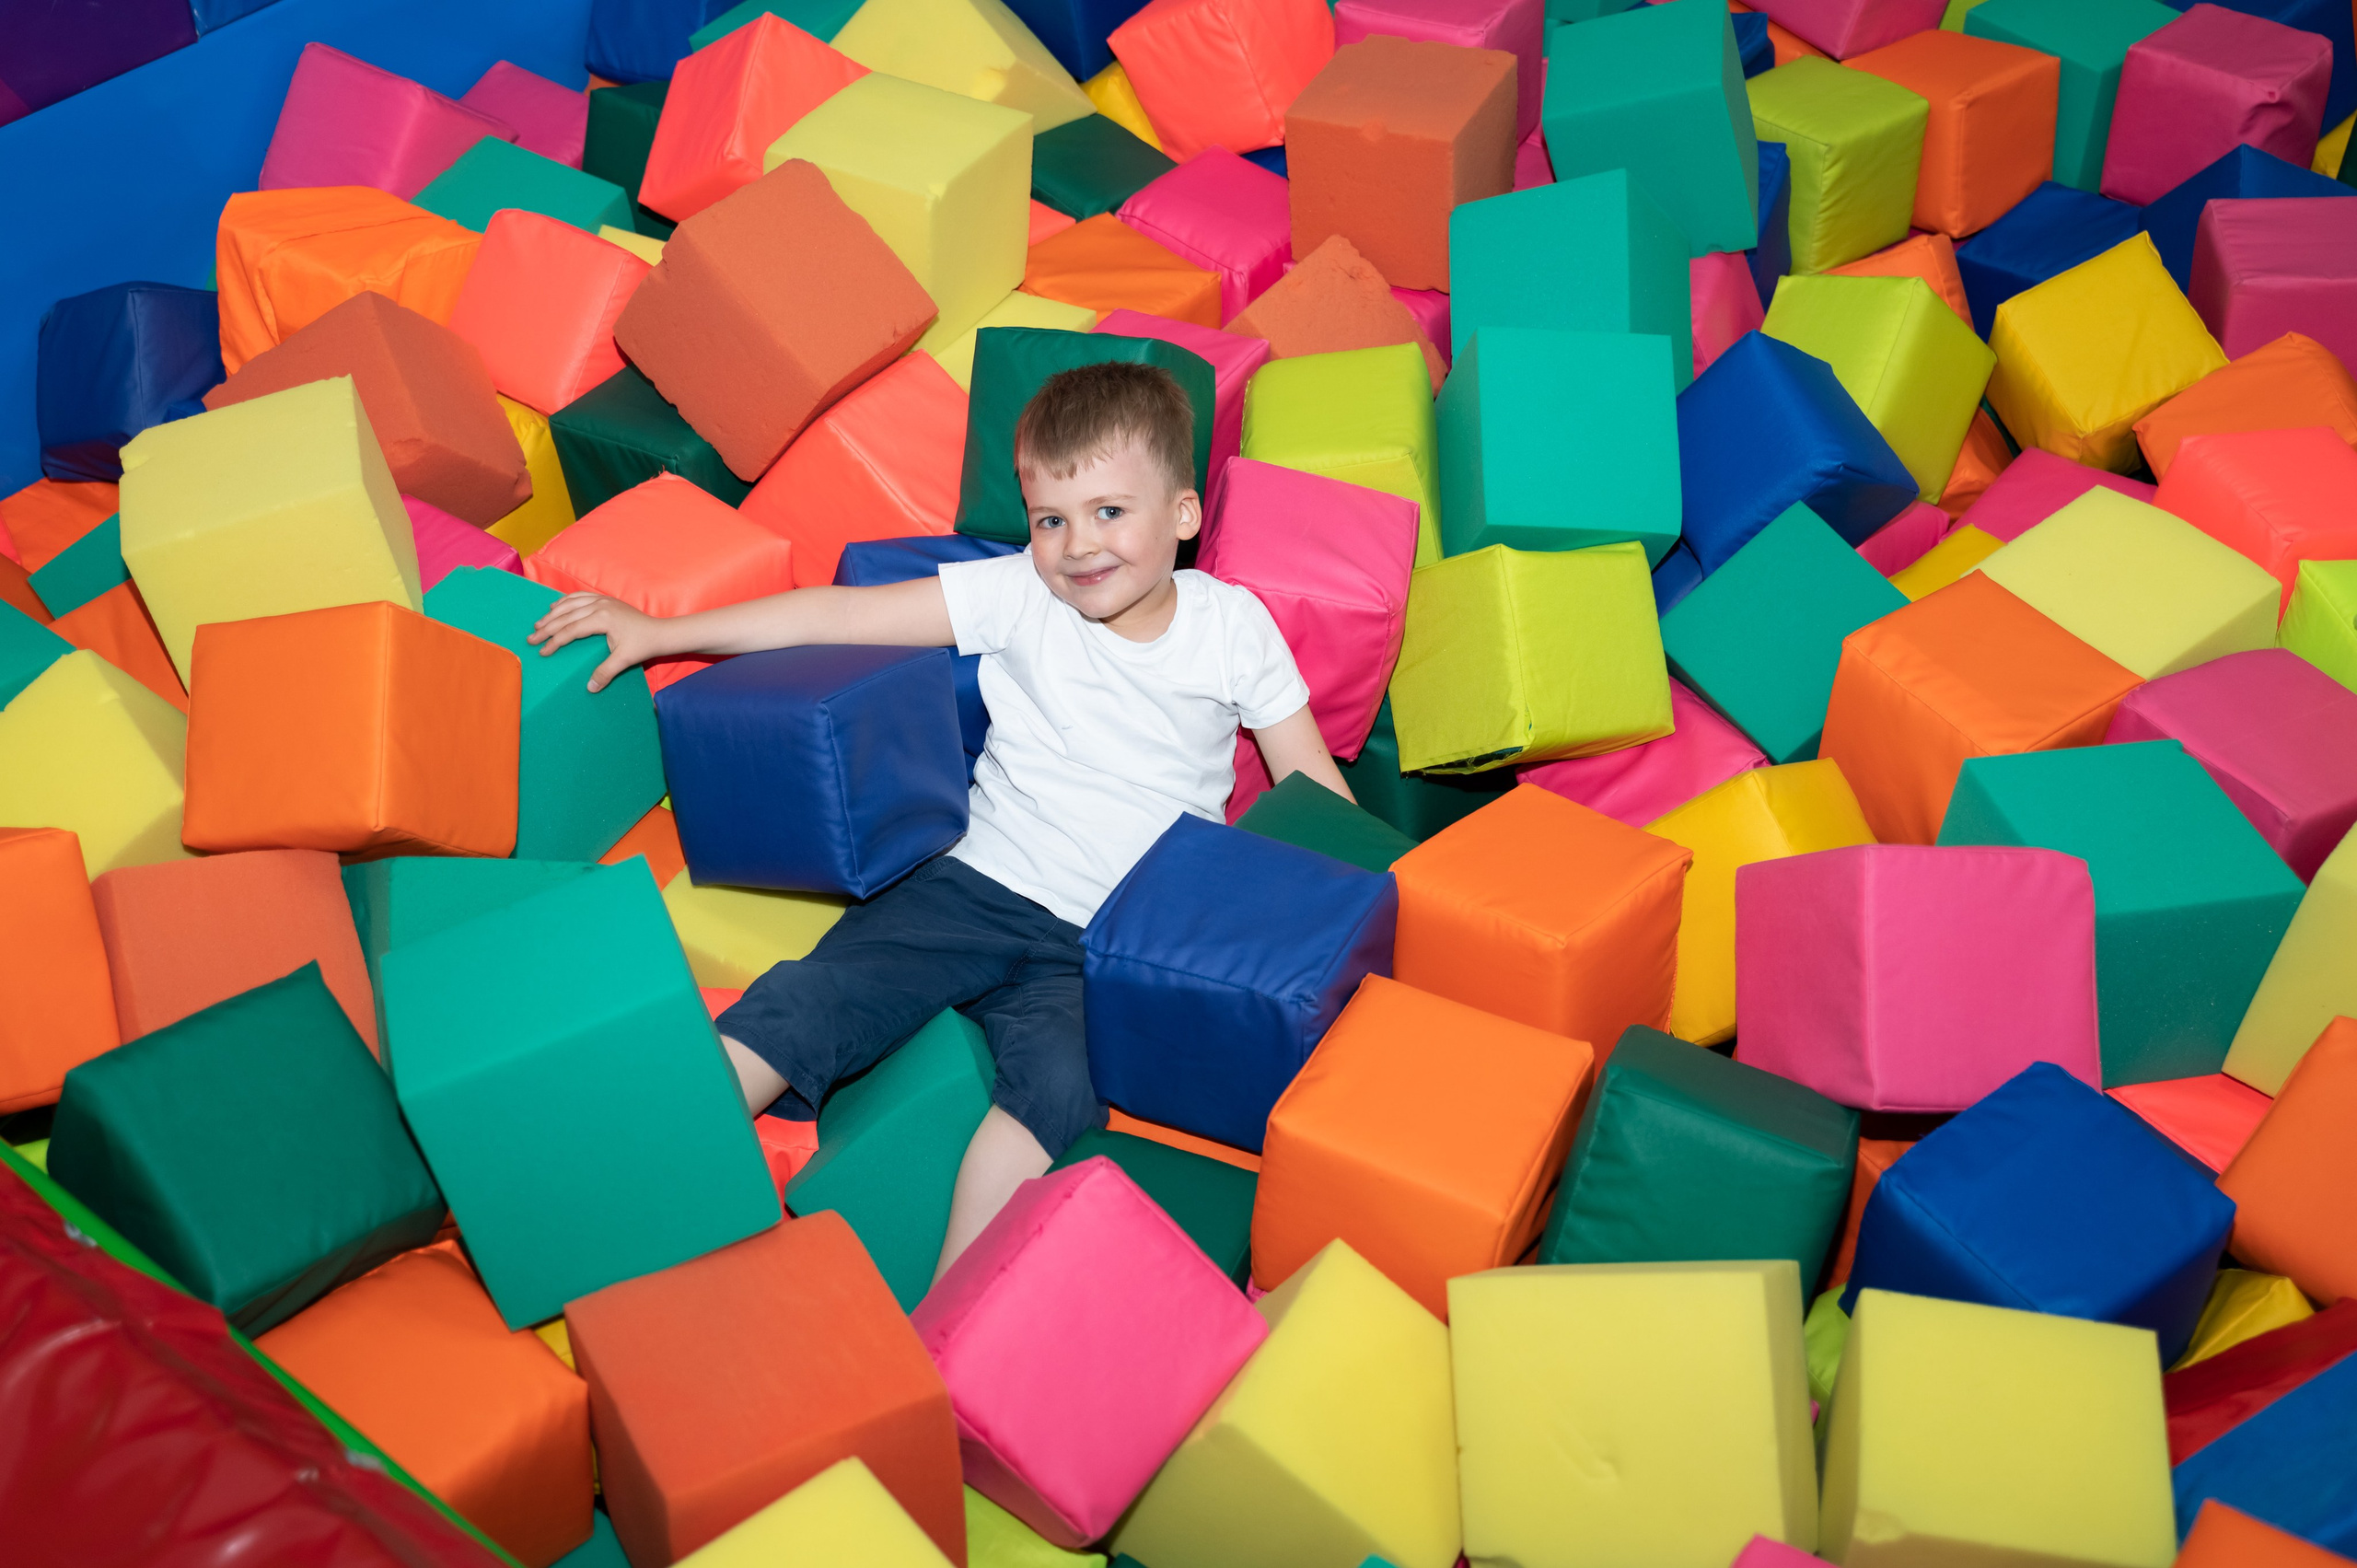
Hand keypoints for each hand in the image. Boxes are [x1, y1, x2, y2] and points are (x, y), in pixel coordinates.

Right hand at [527, 593, 668, 692]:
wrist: (660, 632)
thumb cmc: (643, 645)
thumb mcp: (624, 660)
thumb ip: (606, 673)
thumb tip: (590, 688)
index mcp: (602, 618)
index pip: (571, 630)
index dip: (555, 641)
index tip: (542, 652)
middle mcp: (599, 605)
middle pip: (566, 616)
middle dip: (547, 627)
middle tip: (530, 639)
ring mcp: (602, 600)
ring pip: (570, 604)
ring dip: (552, 614)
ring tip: (538, 624)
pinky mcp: (605, 600)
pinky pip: (580, 597)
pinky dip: (565, 601)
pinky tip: (556, 606)